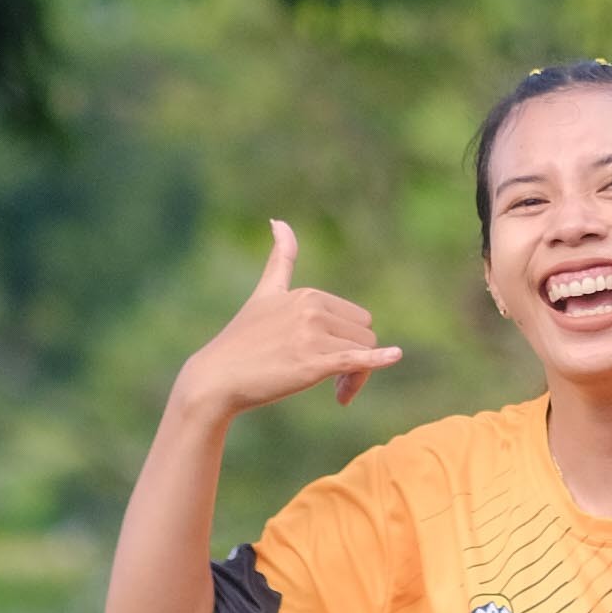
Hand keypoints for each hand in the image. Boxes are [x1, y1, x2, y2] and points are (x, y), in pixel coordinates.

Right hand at [180, 220, 402, 418]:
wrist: (216, 378)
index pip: (357, 319)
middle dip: (356, 359)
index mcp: (308, 294)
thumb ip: (280, 259)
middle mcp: (312, 309)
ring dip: (356, 377)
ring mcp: (312, 336)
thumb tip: (279, 220)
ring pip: (364, 353)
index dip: (349, 343)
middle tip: (334, 382)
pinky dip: (377, 361)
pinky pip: (357, 360)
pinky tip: (395, 356)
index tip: (329, 364)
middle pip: (365, 336)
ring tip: (335, 392)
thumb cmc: (242, 340)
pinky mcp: (313, 363)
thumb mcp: (264, 293)